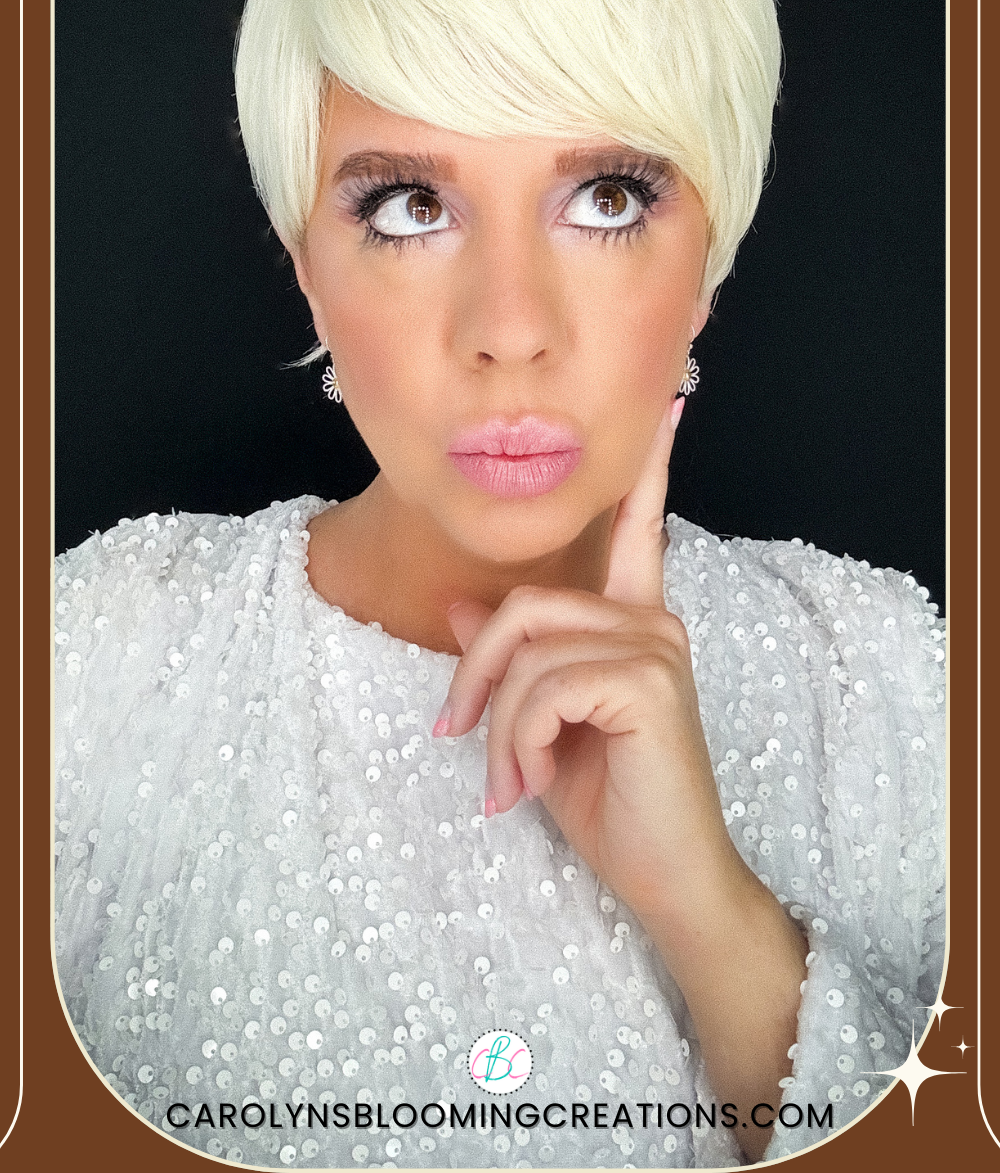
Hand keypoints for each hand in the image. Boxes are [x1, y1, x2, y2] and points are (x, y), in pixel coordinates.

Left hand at [434, 395, 807, 1159]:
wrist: (667, 879)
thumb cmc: (611, 803)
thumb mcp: (541, 726)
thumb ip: (512, 662)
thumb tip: (462, 605)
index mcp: (634, 621)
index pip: (639, 528)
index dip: (649, 467)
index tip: (670, 402)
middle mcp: (653, 620)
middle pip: (526, 605)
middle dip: (475, 675)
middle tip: (456, 738)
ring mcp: (656, 648)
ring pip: (526, 651)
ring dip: (496, 725)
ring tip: (507, 783)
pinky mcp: (649, 682)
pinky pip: (544, 687)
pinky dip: (517, 741)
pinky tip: (531, 786)